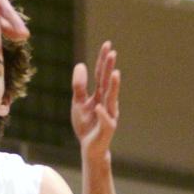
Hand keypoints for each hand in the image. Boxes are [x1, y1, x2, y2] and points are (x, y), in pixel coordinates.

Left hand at [70, 41, 118, 163]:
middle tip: (112, 52)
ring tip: (114, 73)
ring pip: (111, 99)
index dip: (103, 61)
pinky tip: (98, 106)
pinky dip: (102, 114)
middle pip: (107, 83)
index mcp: (100, 95)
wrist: (90, 148)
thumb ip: (79, 86)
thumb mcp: (78, 103)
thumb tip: (81, 64)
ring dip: (113, 86)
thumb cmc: (86, 125)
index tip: (107, 44)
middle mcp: (107, 102)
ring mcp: (109, 115)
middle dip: (109, 68)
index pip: (101, 75)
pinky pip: (105, 120)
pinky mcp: (107, 129)